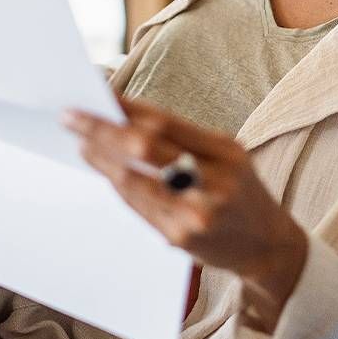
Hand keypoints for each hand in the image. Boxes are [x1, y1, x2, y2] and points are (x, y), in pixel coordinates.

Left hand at [63, 96, 308, 331]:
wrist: (266, 246)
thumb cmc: (239, 191)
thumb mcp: (228, 156)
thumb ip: (184, 139)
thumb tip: (125, 117)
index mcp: (227, 152)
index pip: (166, 122)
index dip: (127, 106)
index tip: (97, 92)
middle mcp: (214, 182)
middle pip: (145, 147)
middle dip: (102, 129)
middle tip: (70, 116)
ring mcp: (195, 213)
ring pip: (134, 179)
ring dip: (100, 158)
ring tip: (80, 142)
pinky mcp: (179, 238)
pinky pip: (136, 206)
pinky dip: (116, 184)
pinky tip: (103, 170)